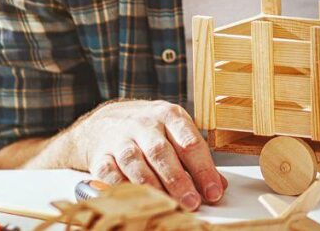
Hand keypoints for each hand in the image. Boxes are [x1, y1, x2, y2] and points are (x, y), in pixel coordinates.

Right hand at [69, 99, 227, 209]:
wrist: (108, 120)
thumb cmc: (150, 129)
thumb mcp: (176, 132)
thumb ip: (196, 158)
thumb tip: (218, 185)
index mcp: (169, 116)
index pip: (190, 142)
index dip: (203, 169)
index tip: (213, 192)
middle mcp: (144, 124)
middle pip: (161, 152)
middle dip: (178, 180)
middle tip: (192, 202)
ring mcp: (120, 139)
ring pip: (134, 162)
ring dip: (152, 186)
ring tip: (168, 204)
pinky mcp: (101, 156)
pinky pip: (109, 173)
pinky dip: (122, 188)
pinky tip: (137, 199)